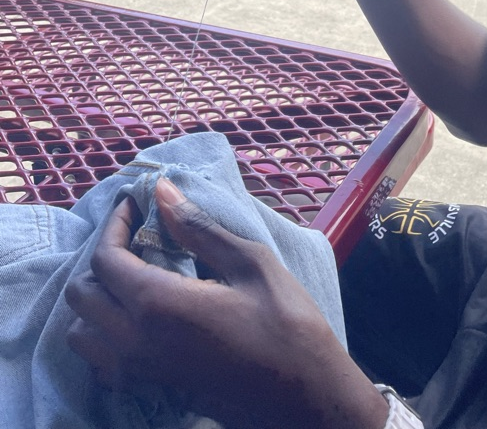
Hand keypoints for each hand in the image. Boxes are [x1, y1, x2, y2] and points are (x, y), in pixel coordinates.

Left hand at [66, 179, 387, 428]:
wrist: (304, 395)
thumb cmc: (285, 323)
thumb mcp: (249, 263)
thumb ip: (198, 228)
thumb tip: (162, 192)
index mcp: (157, 305)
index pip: (104, 258)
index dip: (115, 224)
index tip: (137, 202)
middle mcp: (135, 342)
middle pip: (81, 293)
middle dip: (104, 255)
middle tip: (140, 233)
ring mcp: (139, 371)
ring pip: (82, 331)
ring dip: (98, 296)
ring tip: (138, 271)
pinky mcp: (150, 387)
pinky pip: (101, 358)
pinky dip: (105, 330)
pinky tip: (144, 312)